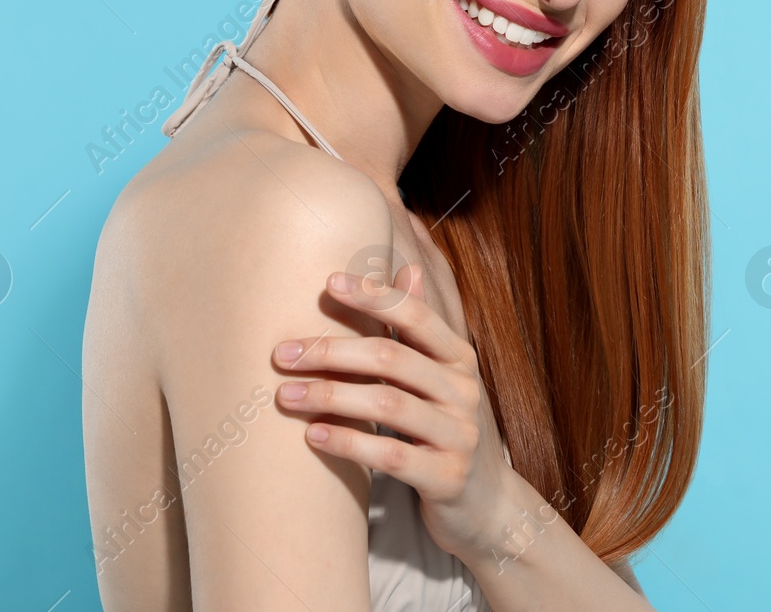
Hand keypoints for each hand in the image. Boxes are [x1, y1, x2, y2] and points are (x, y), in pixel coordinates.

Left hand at [272, 257, 513, 561]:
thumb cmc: (449, 430)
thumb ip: (422, 329)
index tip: (328, 283)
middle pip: (392, 359)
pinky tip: (313, 436)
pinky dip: (349, 442)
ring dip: (330, 397)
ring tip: (285, 395)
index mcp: (460, 359)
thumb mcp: (444, 377)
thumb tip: (408, 266)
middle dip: (332, 352)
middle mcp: (464, 391)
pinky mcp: (447, 477)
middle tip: (282, 354)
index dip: (374, 297)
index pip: (416, 317)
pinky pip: (392, 456)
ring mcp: (460, 435)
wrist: (488, 504)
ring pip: (388, 405)